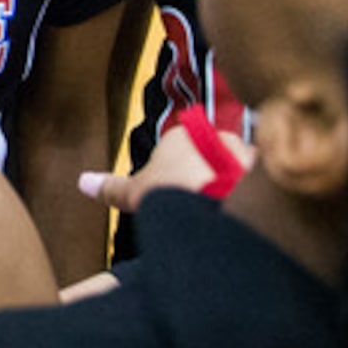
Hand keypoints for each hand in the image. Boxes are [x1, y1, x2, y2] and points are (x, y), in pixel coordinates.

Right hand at [76, 119, 254, 215]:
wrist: (213, 207)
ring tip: (225, 210)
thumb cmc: (171, 194)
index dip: (179, 171)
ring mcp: (241, 151)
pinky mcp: (264, 170)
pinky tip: (247, 212)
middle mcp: (213, 135)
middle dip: (209, 173)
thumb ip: (111, 187)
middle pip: (210, 153)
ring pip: (236, 165)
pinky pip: (260, 179)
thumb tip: (83, 182)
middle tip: (203, 202)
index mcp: (181, 135)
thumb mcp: (134, 192)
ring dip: (233, 182)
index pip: (180, 147)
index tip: (180, 192)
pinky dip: (255, 193)